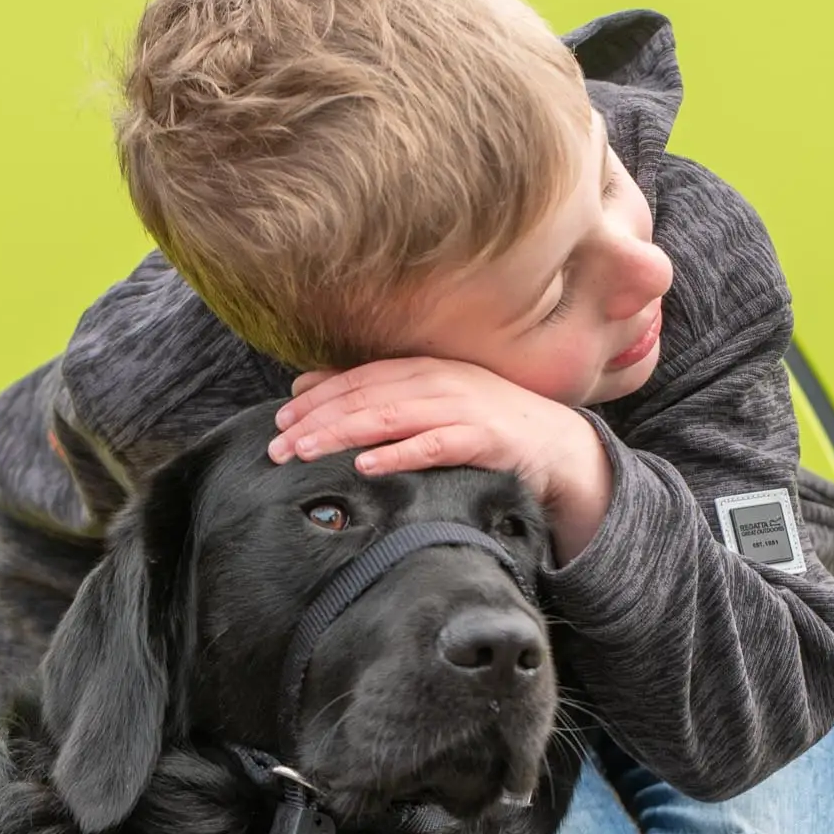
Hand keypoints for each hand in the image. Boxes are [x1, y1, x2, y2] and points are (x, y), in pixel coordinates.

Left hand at [271, 358, 611, 558]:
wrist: (557, 442)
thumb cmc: (487, 421)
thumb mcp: (430, 399)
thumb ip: (377, 391)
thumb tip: (307, 385)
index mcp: (423, 367)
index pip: (357, 379)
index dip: (315, 398)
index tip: (279, 420)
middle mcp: (438, 380)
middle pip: (364, 397)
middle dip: (316, 421)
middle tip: (277, 447)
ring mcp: (461, 407)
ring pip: (389, 417)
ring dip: (342, 434)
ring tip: (305, 453)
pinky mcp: (483, 438)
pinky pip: (433, 446)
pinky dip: (397, 455)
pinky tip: (366, 466)